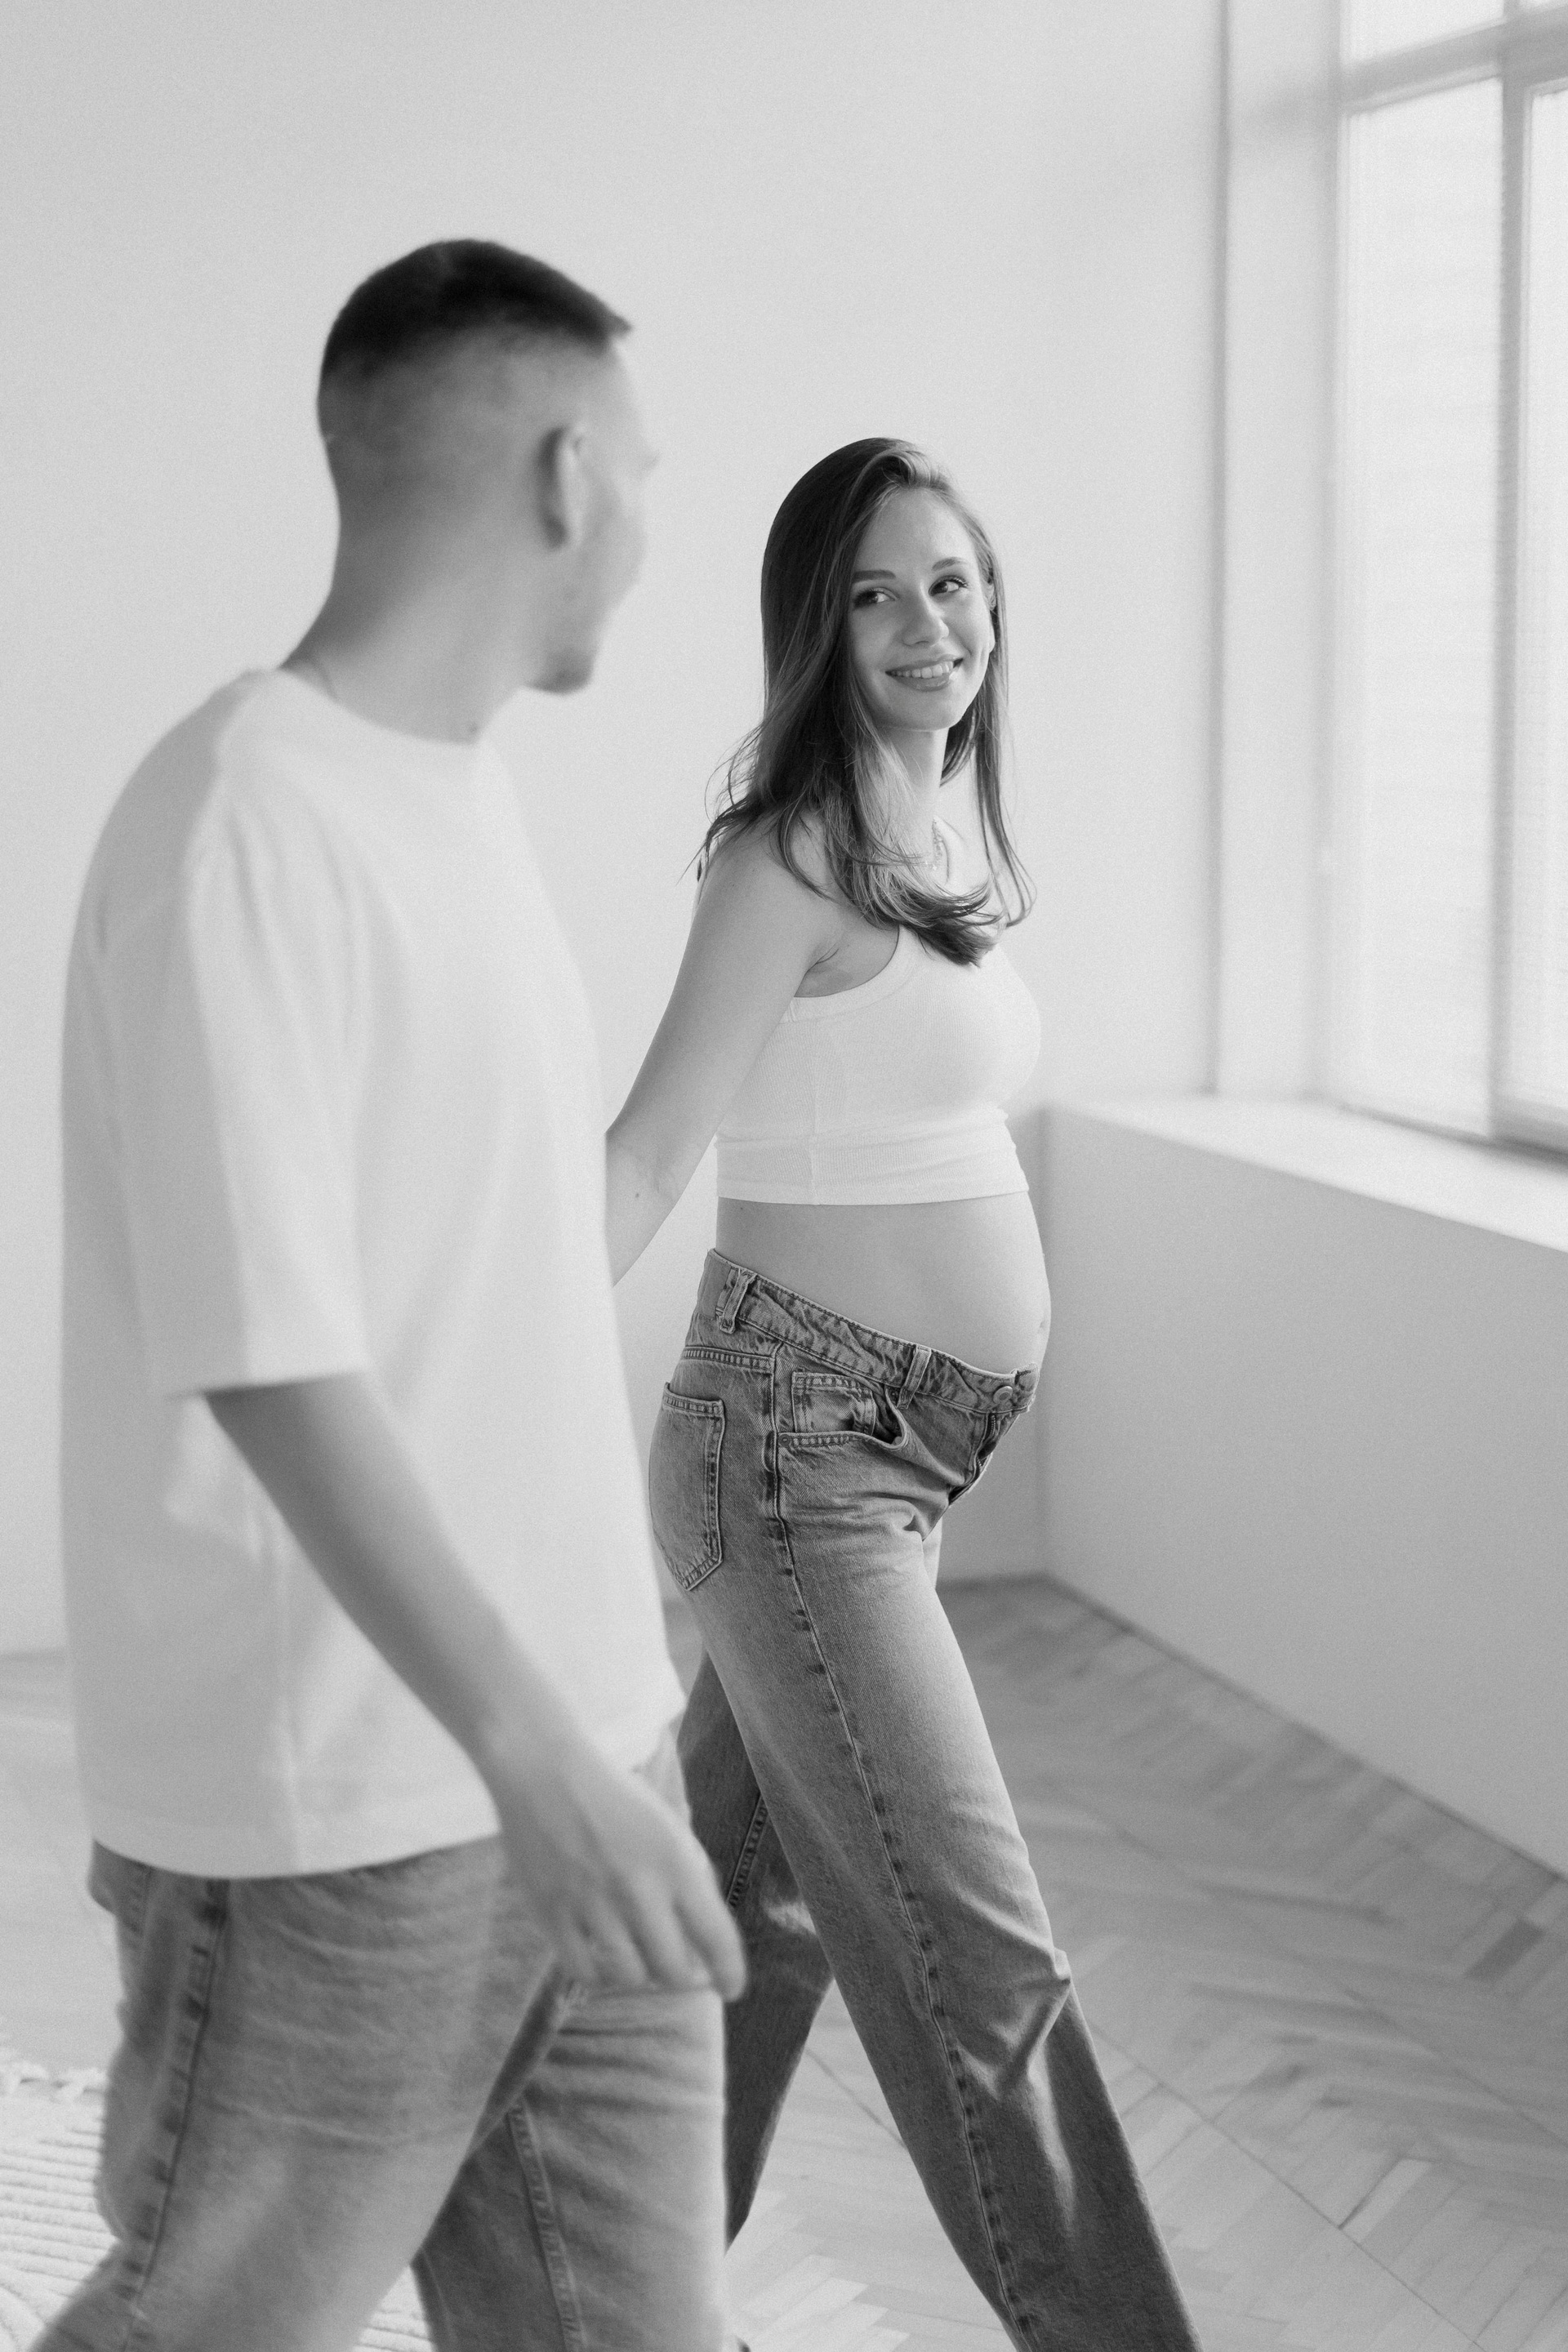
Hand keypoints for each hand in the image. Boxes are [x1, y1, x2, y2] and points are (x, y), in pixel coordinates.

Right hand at [485, 1728, 747, 1999]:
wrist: (545, 1770)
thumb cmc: (615, 1799)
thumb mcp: (668, 1829)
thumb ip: (690, 1880)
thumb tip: (706, 1944)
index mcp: (675, 1861)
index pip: (716, 1937)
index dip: (729, 1973)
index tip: (732, 1989)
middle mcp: (636, 1886)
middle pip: (673, 1969)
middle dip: (685, 1978)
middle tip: (682, 1971)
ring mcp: (591, 1902)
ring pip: (630, 1976)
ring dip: (642, 1974)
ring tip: (642, 1958)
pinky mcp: (550, 1911)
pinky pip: (583, 1970)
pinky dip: (599, 1974)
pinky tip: (604, 1960)